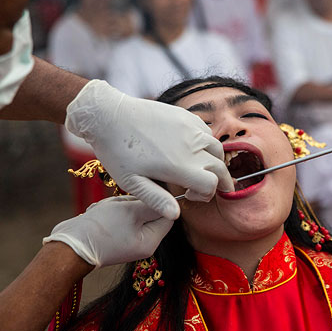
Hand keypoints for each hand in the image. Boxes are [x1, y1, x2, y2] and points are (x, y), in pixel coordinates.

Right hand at [43, 196, 173, 267]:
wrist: (68, 245)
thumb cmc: (101, 228)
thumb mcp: (131, 211)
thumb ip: (153, 204)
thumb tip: (170, 199)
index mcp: (151, 241)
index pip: (167, 215)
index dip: (158, 200)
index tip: (145, 190)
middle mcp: (143, 243)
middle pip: (149, 211)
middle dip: (133, 203)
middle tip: (119, 205)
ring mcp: (128, 239)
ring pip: (132, 210)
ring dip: (119, 205)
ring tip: (106, 210)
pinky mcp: (115, 234)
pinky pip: (119, 215)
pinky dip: (110, 210)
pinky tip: (100, 214)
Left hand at [65, 80, 233, 218]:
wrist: (110, 116)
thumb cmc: (117, 152)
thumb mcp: (132, 182)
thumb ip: (156, 199)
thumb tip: (176, 215)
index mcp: (179, 166)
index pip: (211, 185)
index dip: (206, 195)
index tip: (191, 195)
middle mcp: (191, 147)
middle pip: (220, 167)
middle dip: (221, 181)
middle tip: (214, 188)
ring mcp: (191, 129)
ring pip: (217, 149)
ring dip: (216, 162)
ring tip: (204, 169)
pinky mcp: (186, 116)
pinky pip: (207, 132)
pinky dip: (207, 143)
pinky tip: (193, 149)